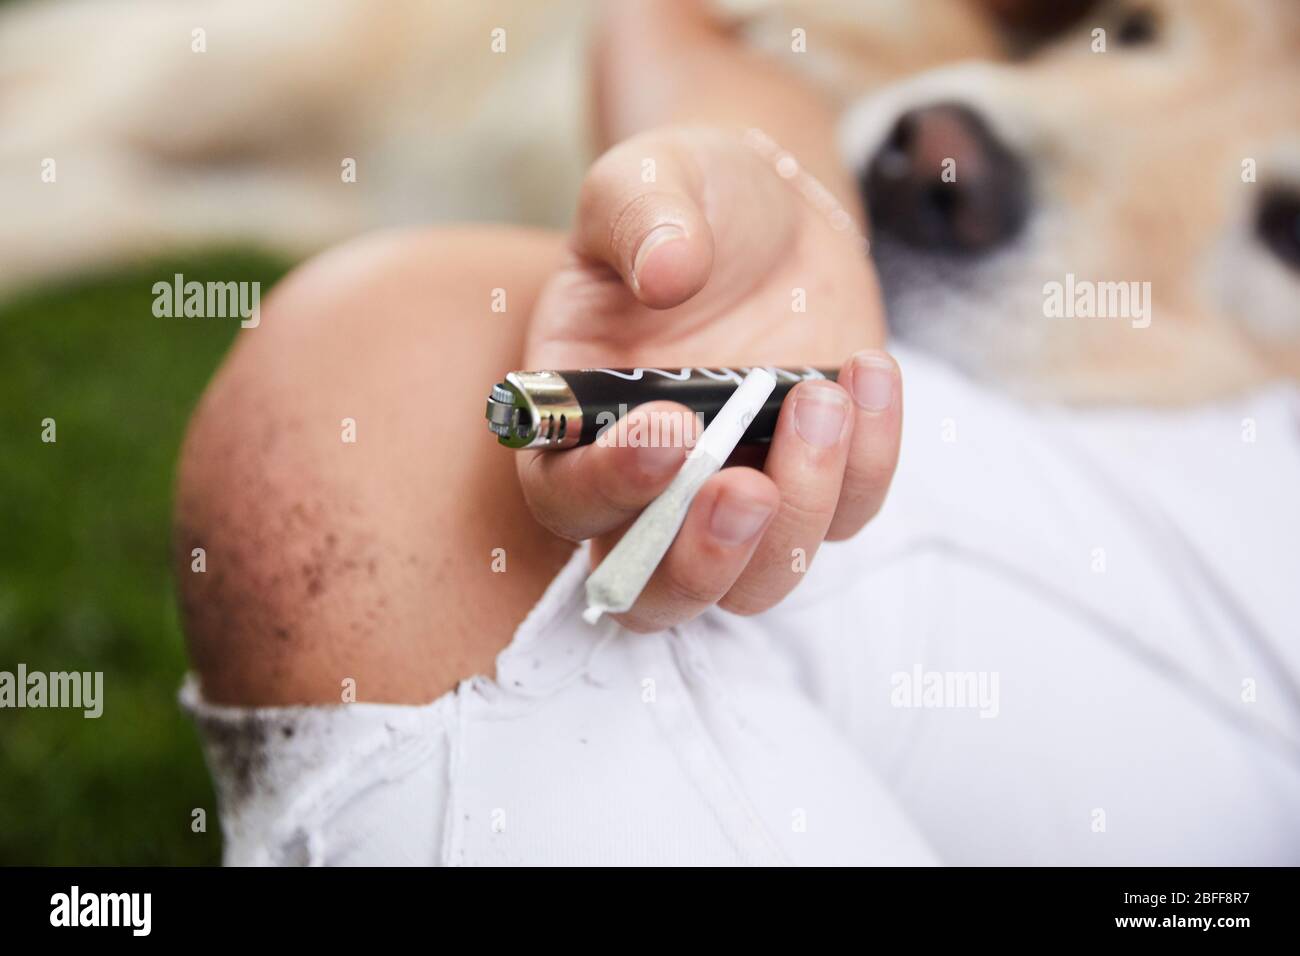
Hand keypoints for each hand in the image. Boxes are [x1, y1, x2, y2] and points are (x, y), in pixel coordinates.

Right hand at [520, 126, 901, 630]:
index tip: (670, 430)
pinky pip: (849, 516)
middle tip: (747, 485)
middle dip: (699, 558)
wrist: (769, 210)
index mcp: (574, 425)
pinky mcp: (817, 481)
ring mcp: (735, 493)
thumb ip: (640, 215)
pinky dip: (870, 464)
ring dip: (798, 514)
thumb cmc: (686, 200)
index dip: (608, 486)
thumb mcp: (648, 178)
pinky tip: (868, 373)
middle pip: (653, 592)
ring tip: (824, 399)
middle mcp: (647, 486)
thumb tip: (666, 271)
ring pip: (757, 581)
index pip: (564, 497)